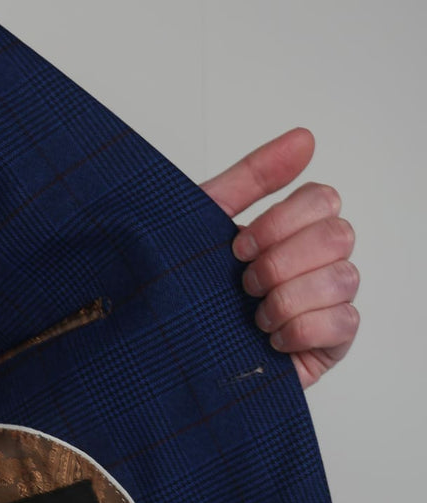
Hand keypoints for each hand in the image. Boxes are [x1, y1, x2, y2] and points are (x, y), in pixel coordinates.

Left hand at [200, 128, 359, 390]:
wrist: (163, 357)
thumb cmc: (180, 293)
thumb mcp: (203, 225)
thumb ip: (252, 178)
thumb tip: (305, 138)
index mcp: (288, 233)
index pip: (323, 199)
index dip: (282, 221)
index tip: (237, 249)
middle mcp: (312, 265)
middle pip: (339, 234)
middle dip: (283, 260)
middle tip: (246, 284)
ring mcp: (323, 305)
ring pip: (344, 278)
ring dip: (289, 297)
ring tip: (255, 317)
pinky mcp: (326, 346)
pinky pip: (345, 323)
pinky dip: (304, 329)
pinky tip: (272, 340)